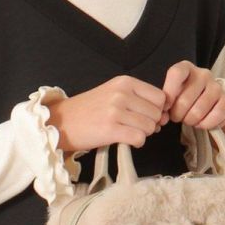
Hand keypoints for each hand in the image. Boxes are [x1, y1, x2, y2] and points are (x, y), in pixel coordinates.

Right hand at [51, 75, 169, 151]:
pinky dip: (136, 143)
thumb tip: (164, 117)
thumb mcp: (113, 93)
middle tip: (134, 127)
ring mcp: (116, 111)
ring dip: (142, 134)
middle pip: (157, 113)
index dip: (158, 110)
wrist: (60, 121)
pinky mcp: (110, 129)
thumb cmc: (88, 110)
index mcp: (125, 82)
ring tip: (127, 132)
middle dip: (151, 124)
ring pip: (149, 127)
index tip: (146, 117)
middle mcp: (122, 94)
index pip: (160, 97)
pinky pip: (139, 138)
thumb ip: (138, 99)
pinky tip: (125, 140)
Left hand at [161, 61, 224, 136]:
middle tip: (178, 117)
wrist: (206, 104)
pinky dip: (205, 125)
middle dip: (177, 115)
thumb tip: (162, 116)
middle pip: (185, 100)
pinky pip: (215, 116)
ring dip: (190, 121)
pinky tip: (201, 123)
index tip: (165, 107)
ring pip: (198, 111)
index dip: (169, 93)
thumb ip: (165, 101)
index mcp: (186, 67)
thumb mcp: (172, 94)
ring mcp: (217, 87)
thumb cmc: (184, 97)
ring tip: (189, 119)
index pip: (176, 74)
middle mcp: (203, 74)